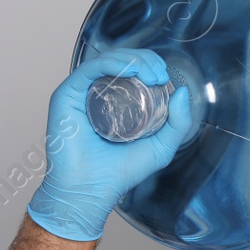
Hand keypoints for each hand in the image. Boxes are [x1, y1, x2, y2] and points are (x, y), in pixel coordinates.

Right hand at [26, 49, 193, 241]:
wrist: (92, 189)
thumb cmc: (121, 172)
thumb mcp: (161, 147)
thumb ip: (177, 123)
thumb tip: (182, 92)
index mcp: (116, 101)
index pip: (133, 71)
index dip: (150, 65)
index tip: (165, 77)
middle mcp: (97, 93)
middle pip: (121, 61)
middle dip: (145, 59)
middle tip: (160, 74)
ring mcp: (81, 93)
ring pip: (107, 61)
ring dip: (133, 60)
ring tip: (151, 74)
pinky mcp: (67, 95)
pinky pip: (90, 70)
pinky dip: (111, 64)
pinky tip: (131, 70)